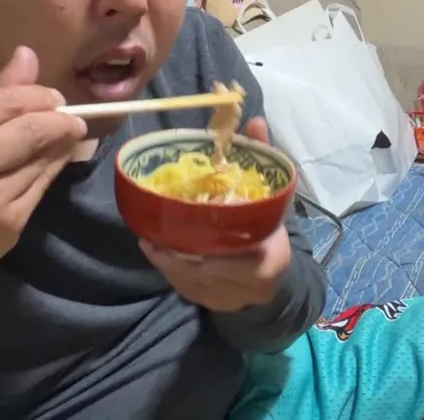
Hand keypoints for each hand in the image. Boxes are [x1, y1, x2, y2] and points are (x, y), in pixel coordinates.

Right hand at [0, 47, 85, 366]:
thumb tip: (28, 56)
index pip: (8, 102)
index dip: (39, 94)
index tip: (51, 95)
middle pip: (34, 129)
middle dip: (61, 118)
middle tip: (68, 116)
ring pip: (43, 160)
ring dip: (60, 144)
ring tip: (61, 137)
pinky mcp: (7, 230)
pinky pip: (40, 189)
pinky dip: (47, 172)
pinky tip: (41, 165)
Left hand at [140, 118, 290, 311]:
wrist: (274, 278)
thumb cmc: (270, 232)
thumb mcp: (272, 198)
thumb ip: (260, 161)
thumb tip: (253, 121)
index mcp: (265, 261)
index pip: (240, 262)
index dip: (212, 254)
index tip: (190, 233)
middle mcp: (245, 286)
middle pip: (206, 273)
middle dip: (179, 255)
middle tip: (155, 232)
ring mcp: (225, 298)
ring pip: (191, 281)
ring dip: (168, 261)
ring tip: (149, 238)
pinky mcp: (209, 302)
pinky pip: (184, 287)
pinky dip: (168, 269)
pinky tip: (153, 249)